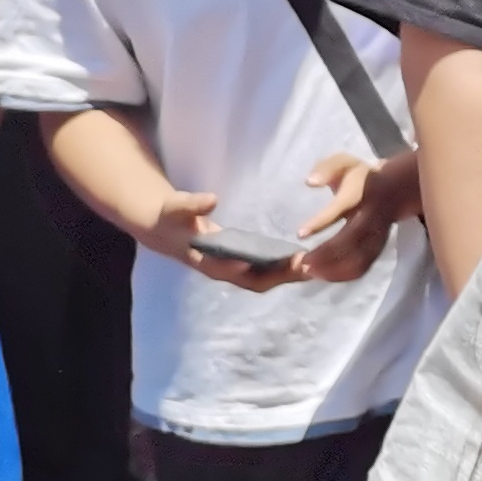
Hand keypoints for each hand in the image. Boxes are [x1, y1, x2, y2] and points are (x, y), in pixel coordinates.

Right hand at [129, 182, 297, 291]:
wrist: (166, 227)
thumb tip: (211, 199)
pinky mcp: (241, 263)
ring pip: (263, 279)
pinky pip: (265, 271)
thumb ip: (192, 204)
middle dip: (280, 276)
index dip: (251, 269)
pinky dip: (284, 269)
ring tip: (316, 265)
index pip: (229, 269)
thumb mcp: (177, 207)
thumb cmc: (172, 216)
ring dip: (287, 275)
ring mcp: (232, 269)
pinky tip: (305, 261)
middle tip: (307, 266)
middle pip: (254, 280)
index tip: (275, 263)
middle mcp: (222, 269)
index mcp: (205, 259)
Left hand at [295, 152, 420, 285]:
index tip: (301, 234)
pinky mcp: (378, 247)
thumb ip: (326, 168)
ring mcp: (377, 235)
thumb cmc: (359, 177)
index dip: (322, 222)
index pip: (342, 209)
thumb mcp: (344, 162)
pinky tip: (324, 275)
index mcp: (361, 194)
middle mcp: (371, 217)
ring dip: (334, 268)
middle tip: (301, 263)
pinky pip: (363, 266)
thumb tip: (310, 182)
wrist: (397, 188)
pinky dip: (343, 275)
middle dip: (326, 255)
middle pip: (351, 240)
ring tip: (309, 272)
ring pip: (359, 258)